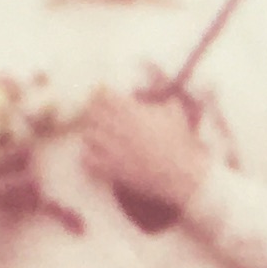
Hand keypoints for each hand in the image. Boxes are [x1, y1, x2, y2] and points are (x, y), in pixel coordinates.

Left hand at [77, 85, 214, 217]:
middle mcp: (117, 127)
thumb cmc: (178, 143)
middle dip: (93, 111)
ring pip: (88, 135)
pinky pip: (87, 160)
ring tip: (96, 134)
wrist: (178, 174)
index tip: (102, 93)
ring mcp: (112, 149)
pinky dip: (88, 157)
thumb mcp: (176, 116)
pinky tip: (95, 156)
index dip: (101, 93)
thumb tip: (166, 97)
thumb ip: (167, 103)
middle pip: (91, 113)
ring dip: (91, 133)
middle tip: (97, 113)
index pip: (104, 95)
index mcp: (131, 112)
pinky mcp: (111, 168)